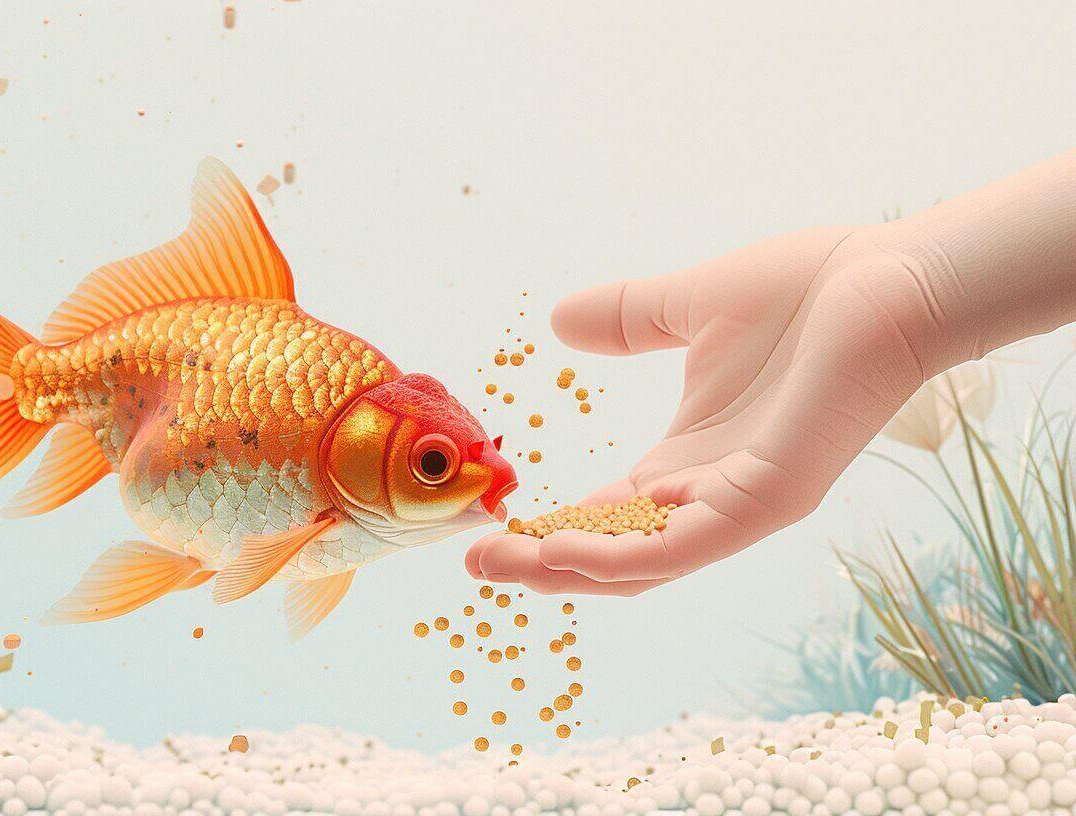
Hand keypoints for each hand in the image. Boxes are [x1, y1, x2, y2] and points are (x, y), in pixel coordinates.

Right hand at [466, 225, 938, 594]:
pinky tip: (559, 547)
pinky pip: (683, 548)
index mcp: (693, 458)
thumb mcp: (688, 305)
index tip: (492, 528)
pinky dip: (619, 557)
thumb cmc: (810, 290)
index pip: (612, 514)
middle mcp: (713, 493)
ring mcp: (742, 504)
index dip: (552, 525)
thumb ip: (628, 320)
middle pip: (617, 554)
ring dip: (566, 571)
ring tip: (499, 566)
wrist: (890, 275)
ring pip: (643, 566)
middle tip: (475, 567)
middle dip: (544, 565)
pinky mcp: (769, 499)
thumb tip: (559, 320)